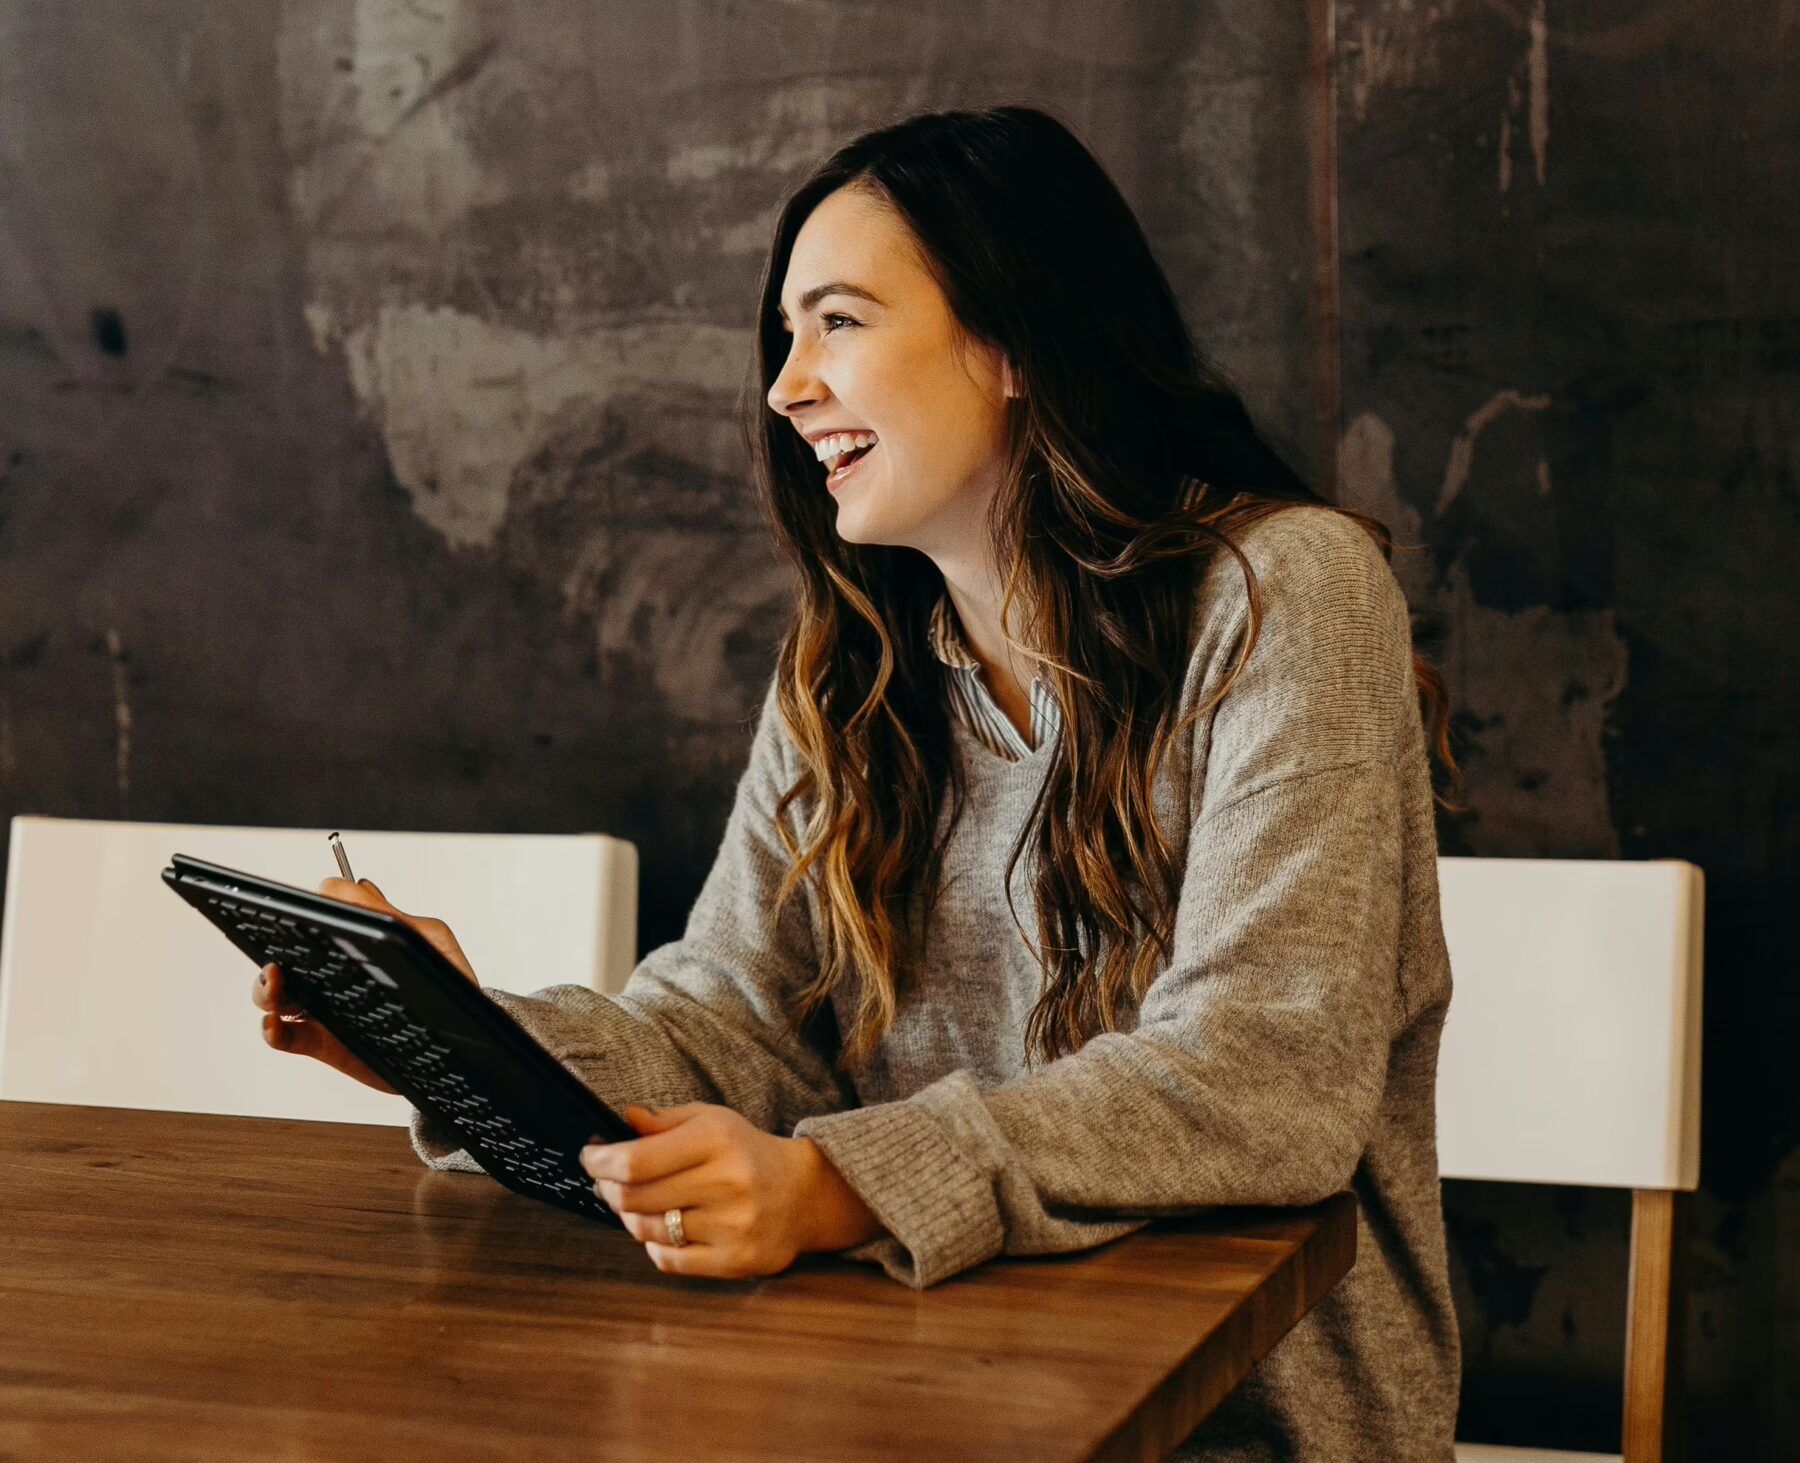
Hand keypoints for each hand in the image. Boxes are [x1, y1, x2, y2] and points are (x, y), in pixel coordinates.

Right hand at [250, 877, 479, 1092]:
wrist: (465, 1037)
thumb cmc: (449, 980)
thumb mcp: (432, 940)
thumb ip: (394, 917)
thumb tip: (357, 887)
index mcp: (356, 940)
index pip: (318, 916)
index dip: (307, 910)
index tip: (307, 911)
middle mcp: (333, 970)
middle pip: (285, 952)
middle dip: (272, 946)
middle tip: (280, 950)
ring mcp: (324, 1005)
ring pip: (276, 992)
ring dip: (265, 986)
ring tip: (276, 980)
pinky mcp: (323, 1042)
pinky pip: (285, 1036)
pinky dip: (272, 1030)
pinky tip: (275, 1022)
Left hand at [580, 1104, 884, 1278]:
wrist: (803, 1194)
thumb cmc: (746, 1152)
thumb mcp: (711, 1121)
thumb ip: (664, 1121)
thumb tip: (622, 1120)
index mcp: (717, 1140)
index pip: (636, 1160)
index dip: (600, 1162)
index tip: (590, 1158)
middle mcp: (726, 1182)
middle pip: (634, 1198)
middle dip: (607, 1189)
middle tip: (605, 1182)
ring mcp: (733, 1225)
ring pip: (647, 1231)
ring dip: (630, 1217)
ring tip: (638, 1205)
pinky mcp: (736, 1260)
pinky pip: (669, 1260)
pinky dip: (655, 1245)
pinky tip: (664, 1229)